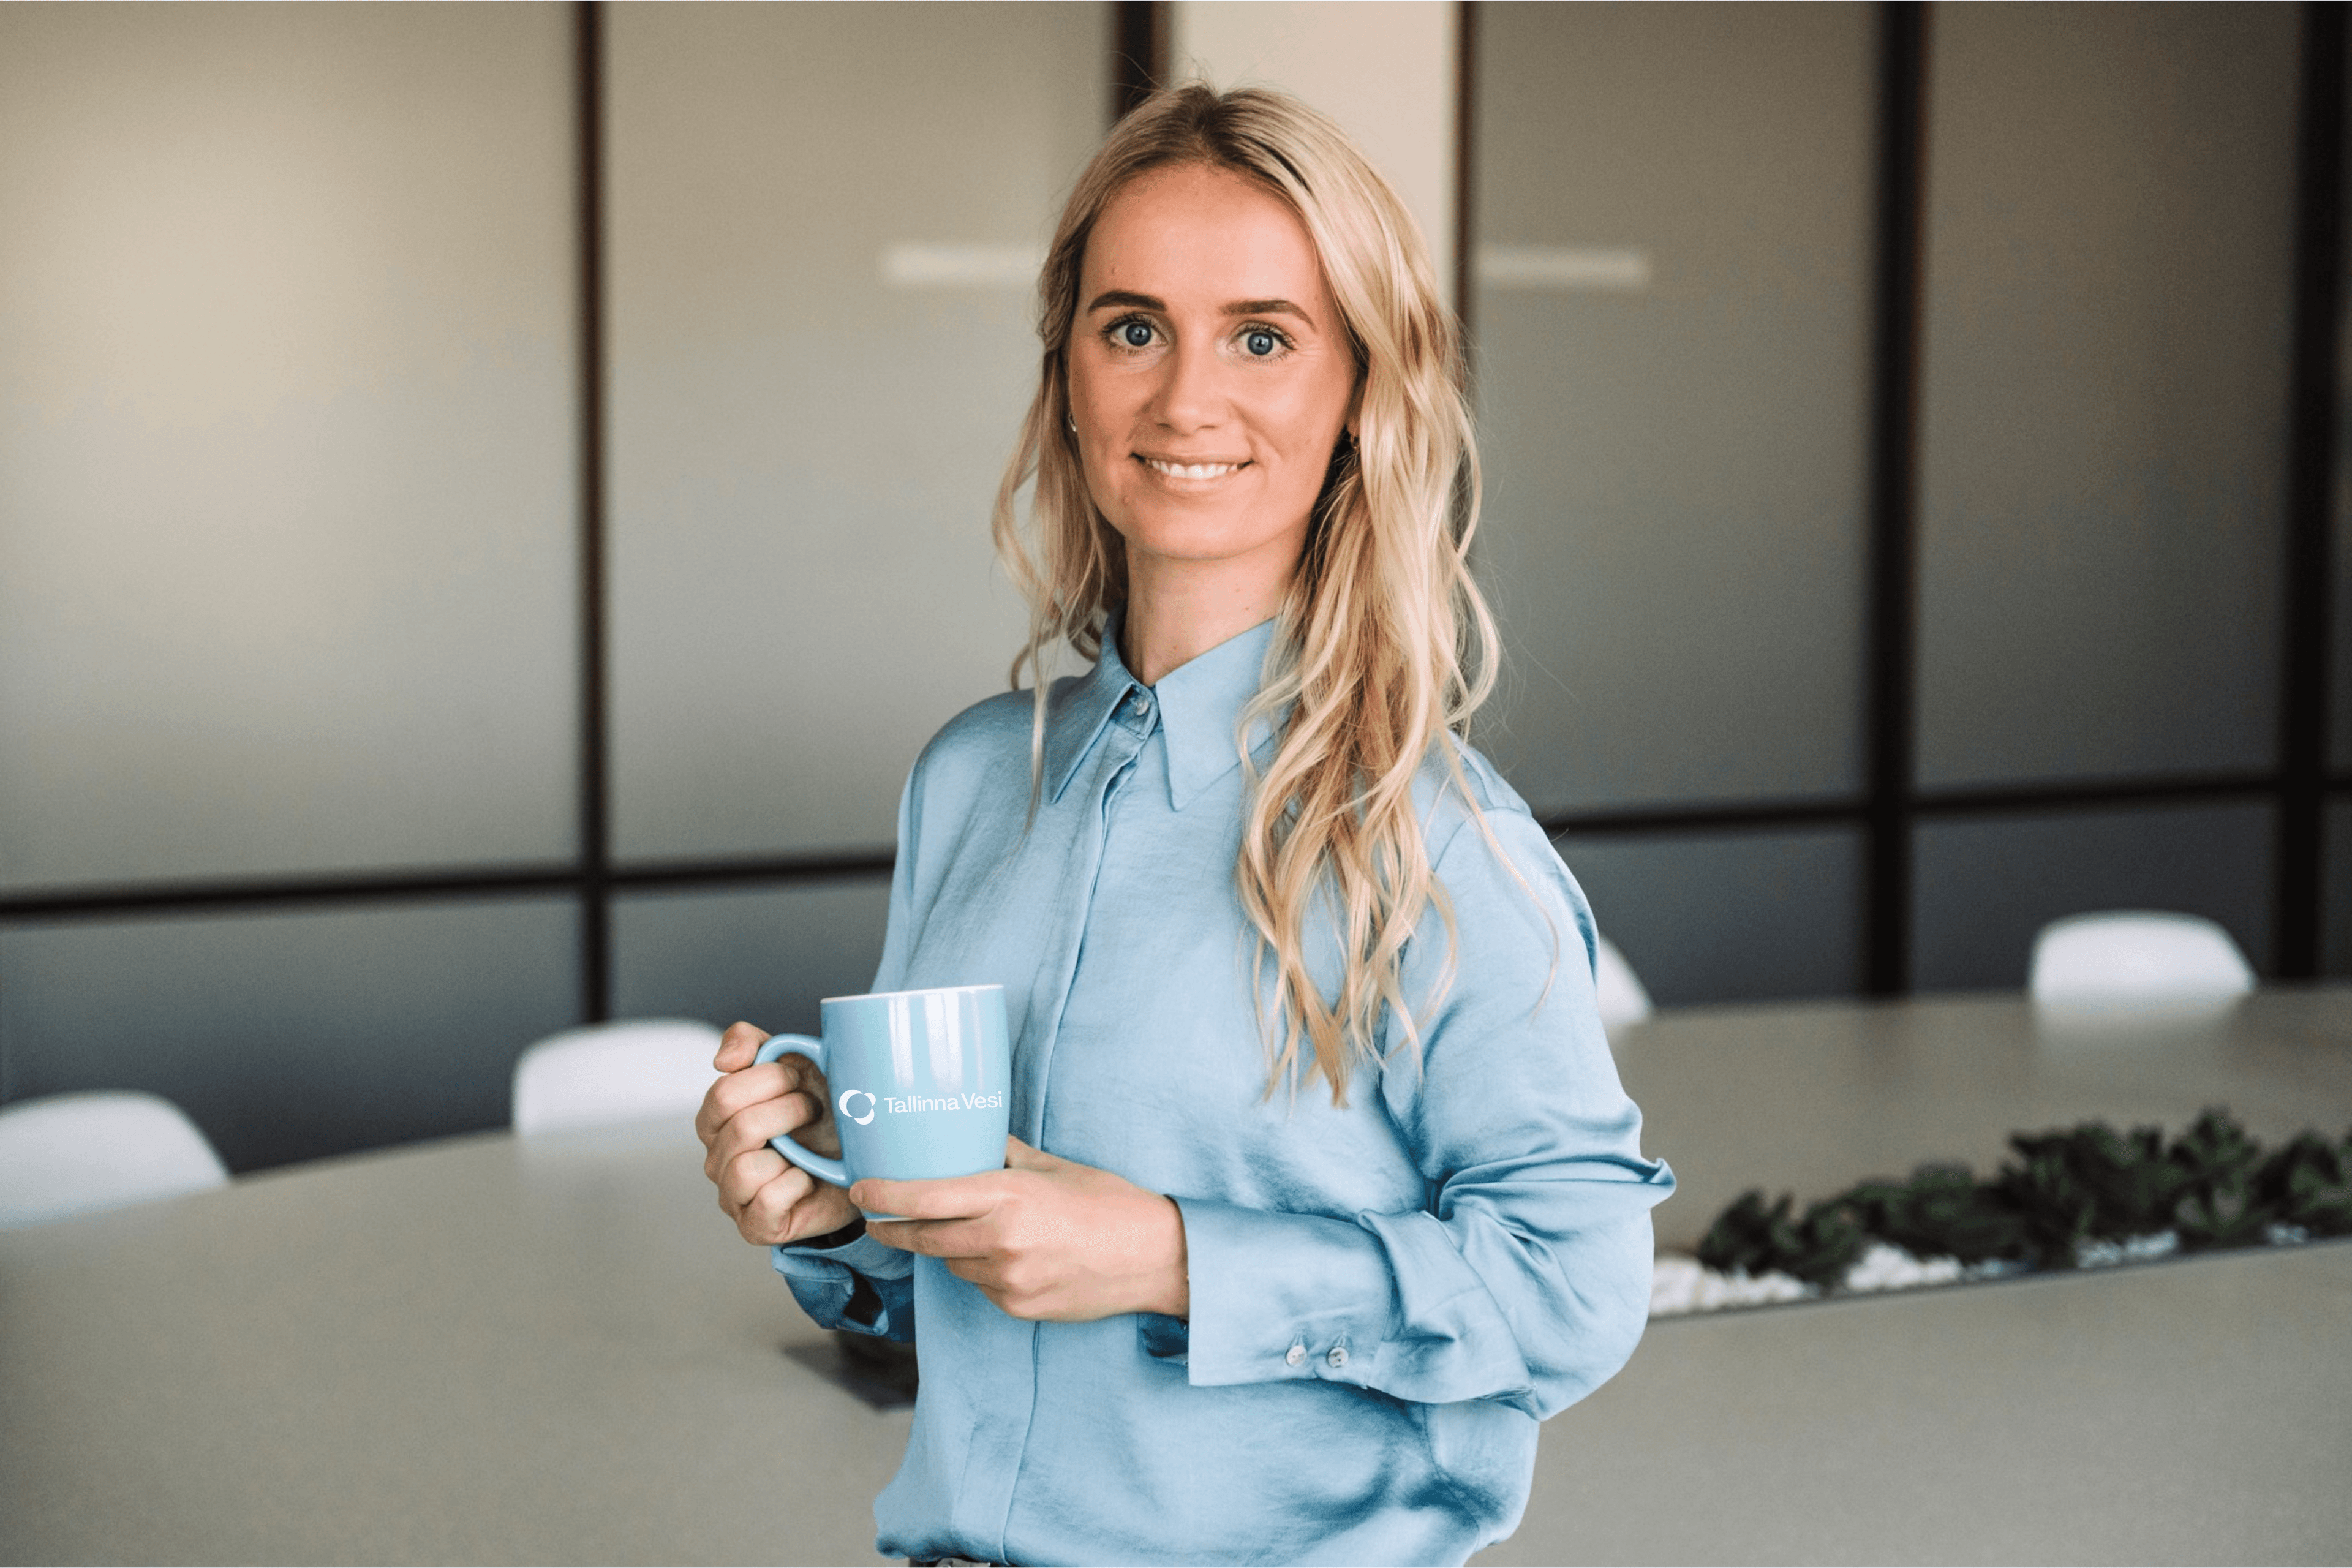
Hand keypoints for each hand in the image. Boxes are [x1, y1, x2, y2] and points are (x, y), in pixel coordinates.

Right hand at [695, 1021, 859, 1246]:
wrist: (858, 1163)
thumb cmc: (821, 1115)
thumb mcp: (793, 1065)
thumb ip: (752, 1044)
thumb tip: (723, 1059)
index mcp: (717, 1119)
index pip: (724, 1093)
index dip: (770, 1080)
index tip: (799, 1079)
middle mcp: (717, 1159)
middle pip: (739, 1127)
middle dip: (790, 1111)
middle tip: (814, 1110)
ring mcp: (733, 1195)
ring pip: (745, 1169)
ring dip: (791, 1151)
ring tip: (809, 1148)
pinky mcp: (755, 1226)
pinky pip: (766, 1202)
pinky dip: (795, 1186)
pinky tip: (808, 1179)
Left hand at [857, 1138, 1188, 1322]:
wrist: (1154, 1258)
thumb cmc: (1109, 1203)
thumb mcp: (1056, 1167)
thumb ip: (1006, 1155)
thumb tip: (972, 1137)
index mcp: (1008, 1196)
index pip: (924, 1197)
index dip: (884, 1196)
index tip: (861, 1191)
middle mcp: (1001, 1240)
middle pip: (923, 1237)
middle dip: (894, 1228)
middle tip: (878, 1218)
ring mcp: (1007, 1279)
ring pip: (951, 1263)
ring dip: (945, 1248)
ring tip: (964, 1230)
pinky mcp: (1017, 1306)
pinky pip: (979, 1286)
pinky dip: (979, 1270)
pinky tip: (1004, 1256)